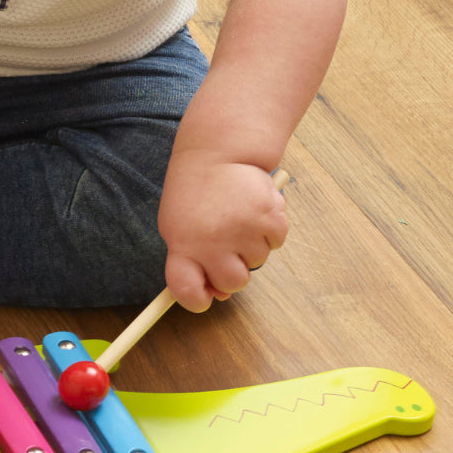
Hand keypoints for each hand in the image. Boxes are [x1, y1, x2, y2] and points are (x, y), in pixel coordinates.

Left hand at [158, 155, 286, 312]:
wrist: (219, 151)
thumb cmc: (195, 192)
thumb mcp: (178, 224)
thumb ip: (193, 260)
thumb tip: (218, 294)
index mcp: (183, 244)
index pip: (186, 290)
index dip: (196, 300)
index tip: (204, 295)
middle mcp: (213, 241)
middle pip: (233, 284)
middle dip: (232, 269)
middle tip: (226, 242)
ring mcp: (244, 231)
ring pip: (257, 262)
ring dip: (250, 245)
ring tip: (236, 215)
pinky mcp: (270, 219)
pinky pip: (275, 243)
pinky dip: (268, 230)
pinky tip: (253, 209)